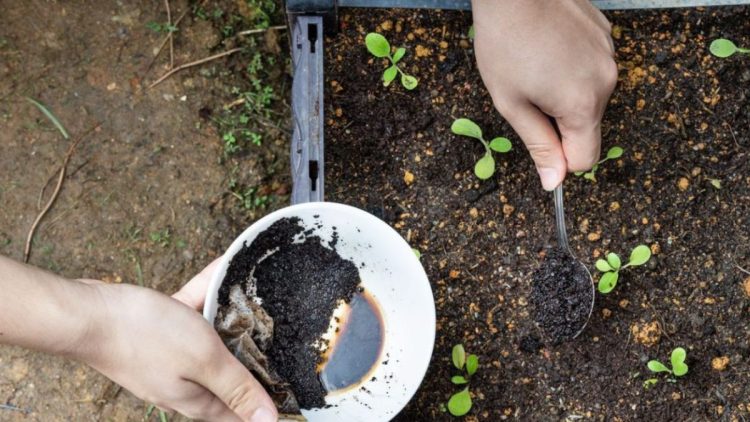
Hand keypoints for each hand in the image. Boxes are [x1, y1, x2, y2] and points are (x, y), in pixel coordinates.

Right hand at [76, 261, 277, 421]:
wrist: (87, 313)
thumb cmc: (145, 336)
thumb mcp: (204, 360)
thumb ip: (237, 388)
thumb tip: (268, 421)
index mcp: (197, 399)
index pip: (240, 411)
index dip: (265, 399)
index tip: (290, 383)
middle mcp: (184, 383)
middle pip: (228, 372)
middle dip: (251, 351)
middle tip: (274, 329)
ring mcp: (169, 358)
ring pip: (210, 337)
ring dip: (229, 316)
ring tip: (249, 294)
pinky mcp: (157, 334)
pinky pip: (191, 313)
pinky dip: (204, 297)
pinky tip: (218, 271)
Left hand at [472, 0, 616, 189]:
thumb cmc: (504, 43)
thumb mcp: (512, 103)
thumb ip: (538, 144)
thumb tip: (554, 182)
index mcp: (582, 104)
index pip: (585, 158)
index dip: (560, 157)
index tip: (539, 137)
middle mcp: (607, 81)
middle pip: (587, 125)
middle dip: (559, 119)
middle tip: (529, 91)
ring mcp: (610, 55)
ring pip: (589, 94)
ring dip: (565, 90)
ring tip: (537, 63)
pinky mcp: (606, 34)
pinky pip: (591, 66)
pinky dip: (572, 65)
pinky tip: (550, 46)